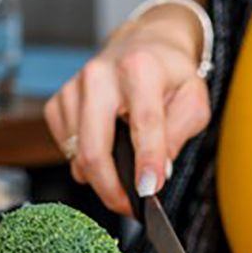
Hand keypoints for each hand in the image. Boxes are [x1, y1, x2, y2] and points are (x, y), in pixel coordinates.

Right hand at [44, 7, 210, 213]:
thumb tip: (159, 171)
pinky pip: (67, 150)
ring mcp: (74, 89)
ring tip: (124, 173)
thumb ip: (179, 133)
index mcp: (139, 68)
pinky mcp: (58, 102)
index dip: (146, 162)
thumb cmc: (170, 75)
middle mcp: (100, 75)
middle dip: (112, 189)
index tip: (149, 191)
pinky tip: (106, 149)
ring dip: (101, 178)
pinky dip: (85, 162)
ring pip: (78, 156)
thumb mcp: (193, 99)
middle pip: (94, 149)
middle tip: (130, 207)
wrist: (143, 45)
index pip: (142, 123)